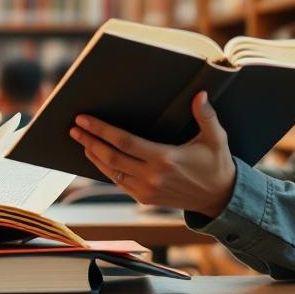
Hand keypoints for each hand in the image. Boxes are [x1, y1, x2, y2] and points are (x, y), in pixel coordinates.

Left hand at [68, 91, 236, 217]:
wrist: (220, 198)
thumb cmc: (216, 164)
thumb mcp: (216, 138)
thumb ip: (206, 116)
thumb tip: (200, 95)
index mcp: (165, 159)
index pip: (124, 142)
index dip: (101, 130)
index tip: (84, 119)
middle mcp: (152, 177)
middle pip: (111, 157)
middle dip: (89, 141)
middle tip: (74, 127)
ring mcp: (146, 191)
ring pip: (111, 172)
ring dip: (93, 155)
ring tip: (81, 140)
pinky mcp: (145, 199)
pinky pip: (119, 182)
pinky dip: (105, 169)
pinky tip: (97, 157)